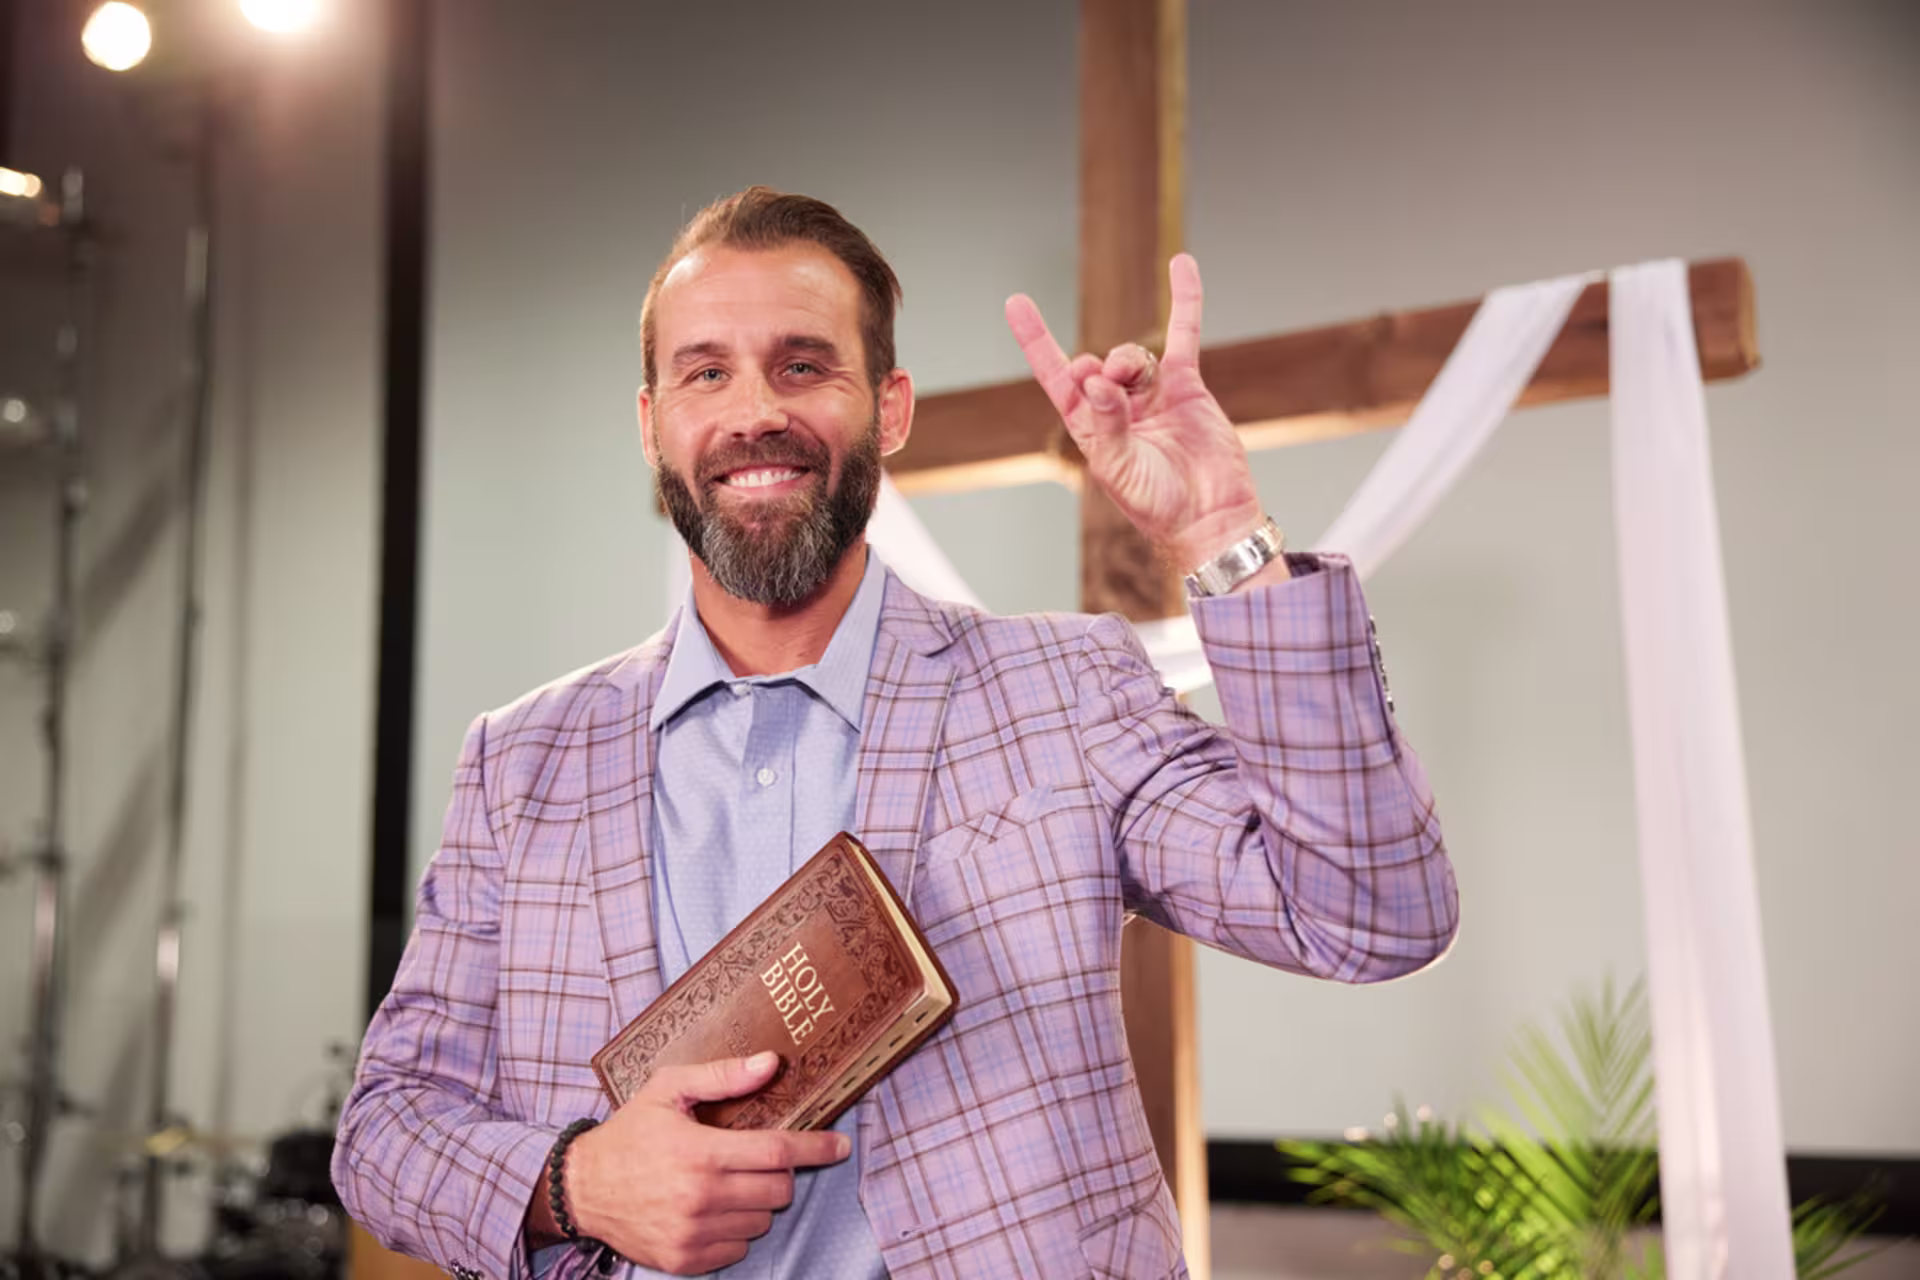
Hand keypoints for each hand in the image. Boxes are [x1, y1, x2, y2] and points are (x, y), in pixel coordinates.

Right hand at [564, 1052, 851, 1274]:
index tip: (841, 1145)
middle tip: (757, 1158)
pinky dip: (735, 1228)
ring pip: (761, 1221)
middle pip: (779, 1190)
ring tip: (726, 1182)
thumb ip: (723, 1076)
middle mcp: (700, 1198)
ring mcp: (692, 1234)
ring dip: (757, 1201)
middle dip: (780, 1172)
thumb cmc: (630, 1133)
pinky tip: (712, 1208)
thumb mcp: (669, 1089)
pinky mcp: (684, 1260)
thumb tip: (772, 1063)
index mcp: (701, 1153)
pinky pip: (738, 1247)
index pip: (777, 1152)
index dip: (815, 1148)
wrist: (582, 1188)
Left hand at [1006, 253, 1266, 568]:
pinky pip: (1184, 335)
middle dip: (1098, 368)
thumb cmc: (1159, 505)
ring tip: (1134, 378)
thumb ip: (1106, 423)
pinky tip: (1182, 264)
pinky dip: (1185, 300)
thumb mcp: (1120, 468)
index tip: (1016, 302)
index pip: (1055, 376)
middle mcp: (1116, 408)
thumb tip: (1095, 381)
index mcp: (1089, 428)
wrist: (1210, 518)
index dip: (1036, 340)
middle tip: (1110, 384)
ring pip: (1132, 355)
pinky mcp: (1187, 386)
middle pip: (1095, 365)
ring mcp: (1152, 395)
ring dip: (1128, 359)